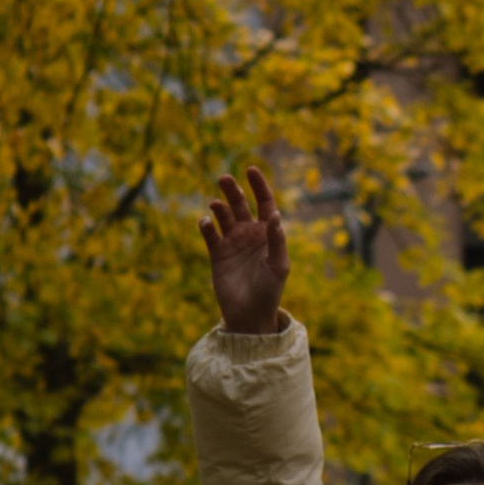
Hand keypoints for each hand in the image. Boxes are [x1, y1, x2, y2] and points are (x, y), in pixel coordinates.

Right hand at [200, 164, 290, 335]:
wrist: (250, 315)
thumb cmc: (270, 291)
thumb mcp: (278, 265)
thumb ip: (277, 240)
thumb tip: (275, 214)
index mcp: (268, 233)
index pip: (265, 203)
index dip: (259, 185)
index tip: (251, 169)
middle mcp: (249, 234)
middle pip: (240, 205)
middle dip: (233, 190)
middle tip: (224, 178)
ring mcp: (232, 243)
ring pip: (223, 217)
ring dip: (219, 208)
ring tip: (215, 205)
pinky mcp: (217, 254)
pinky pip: (210, 234)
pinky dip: (206, 226)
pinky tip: (205, 222)